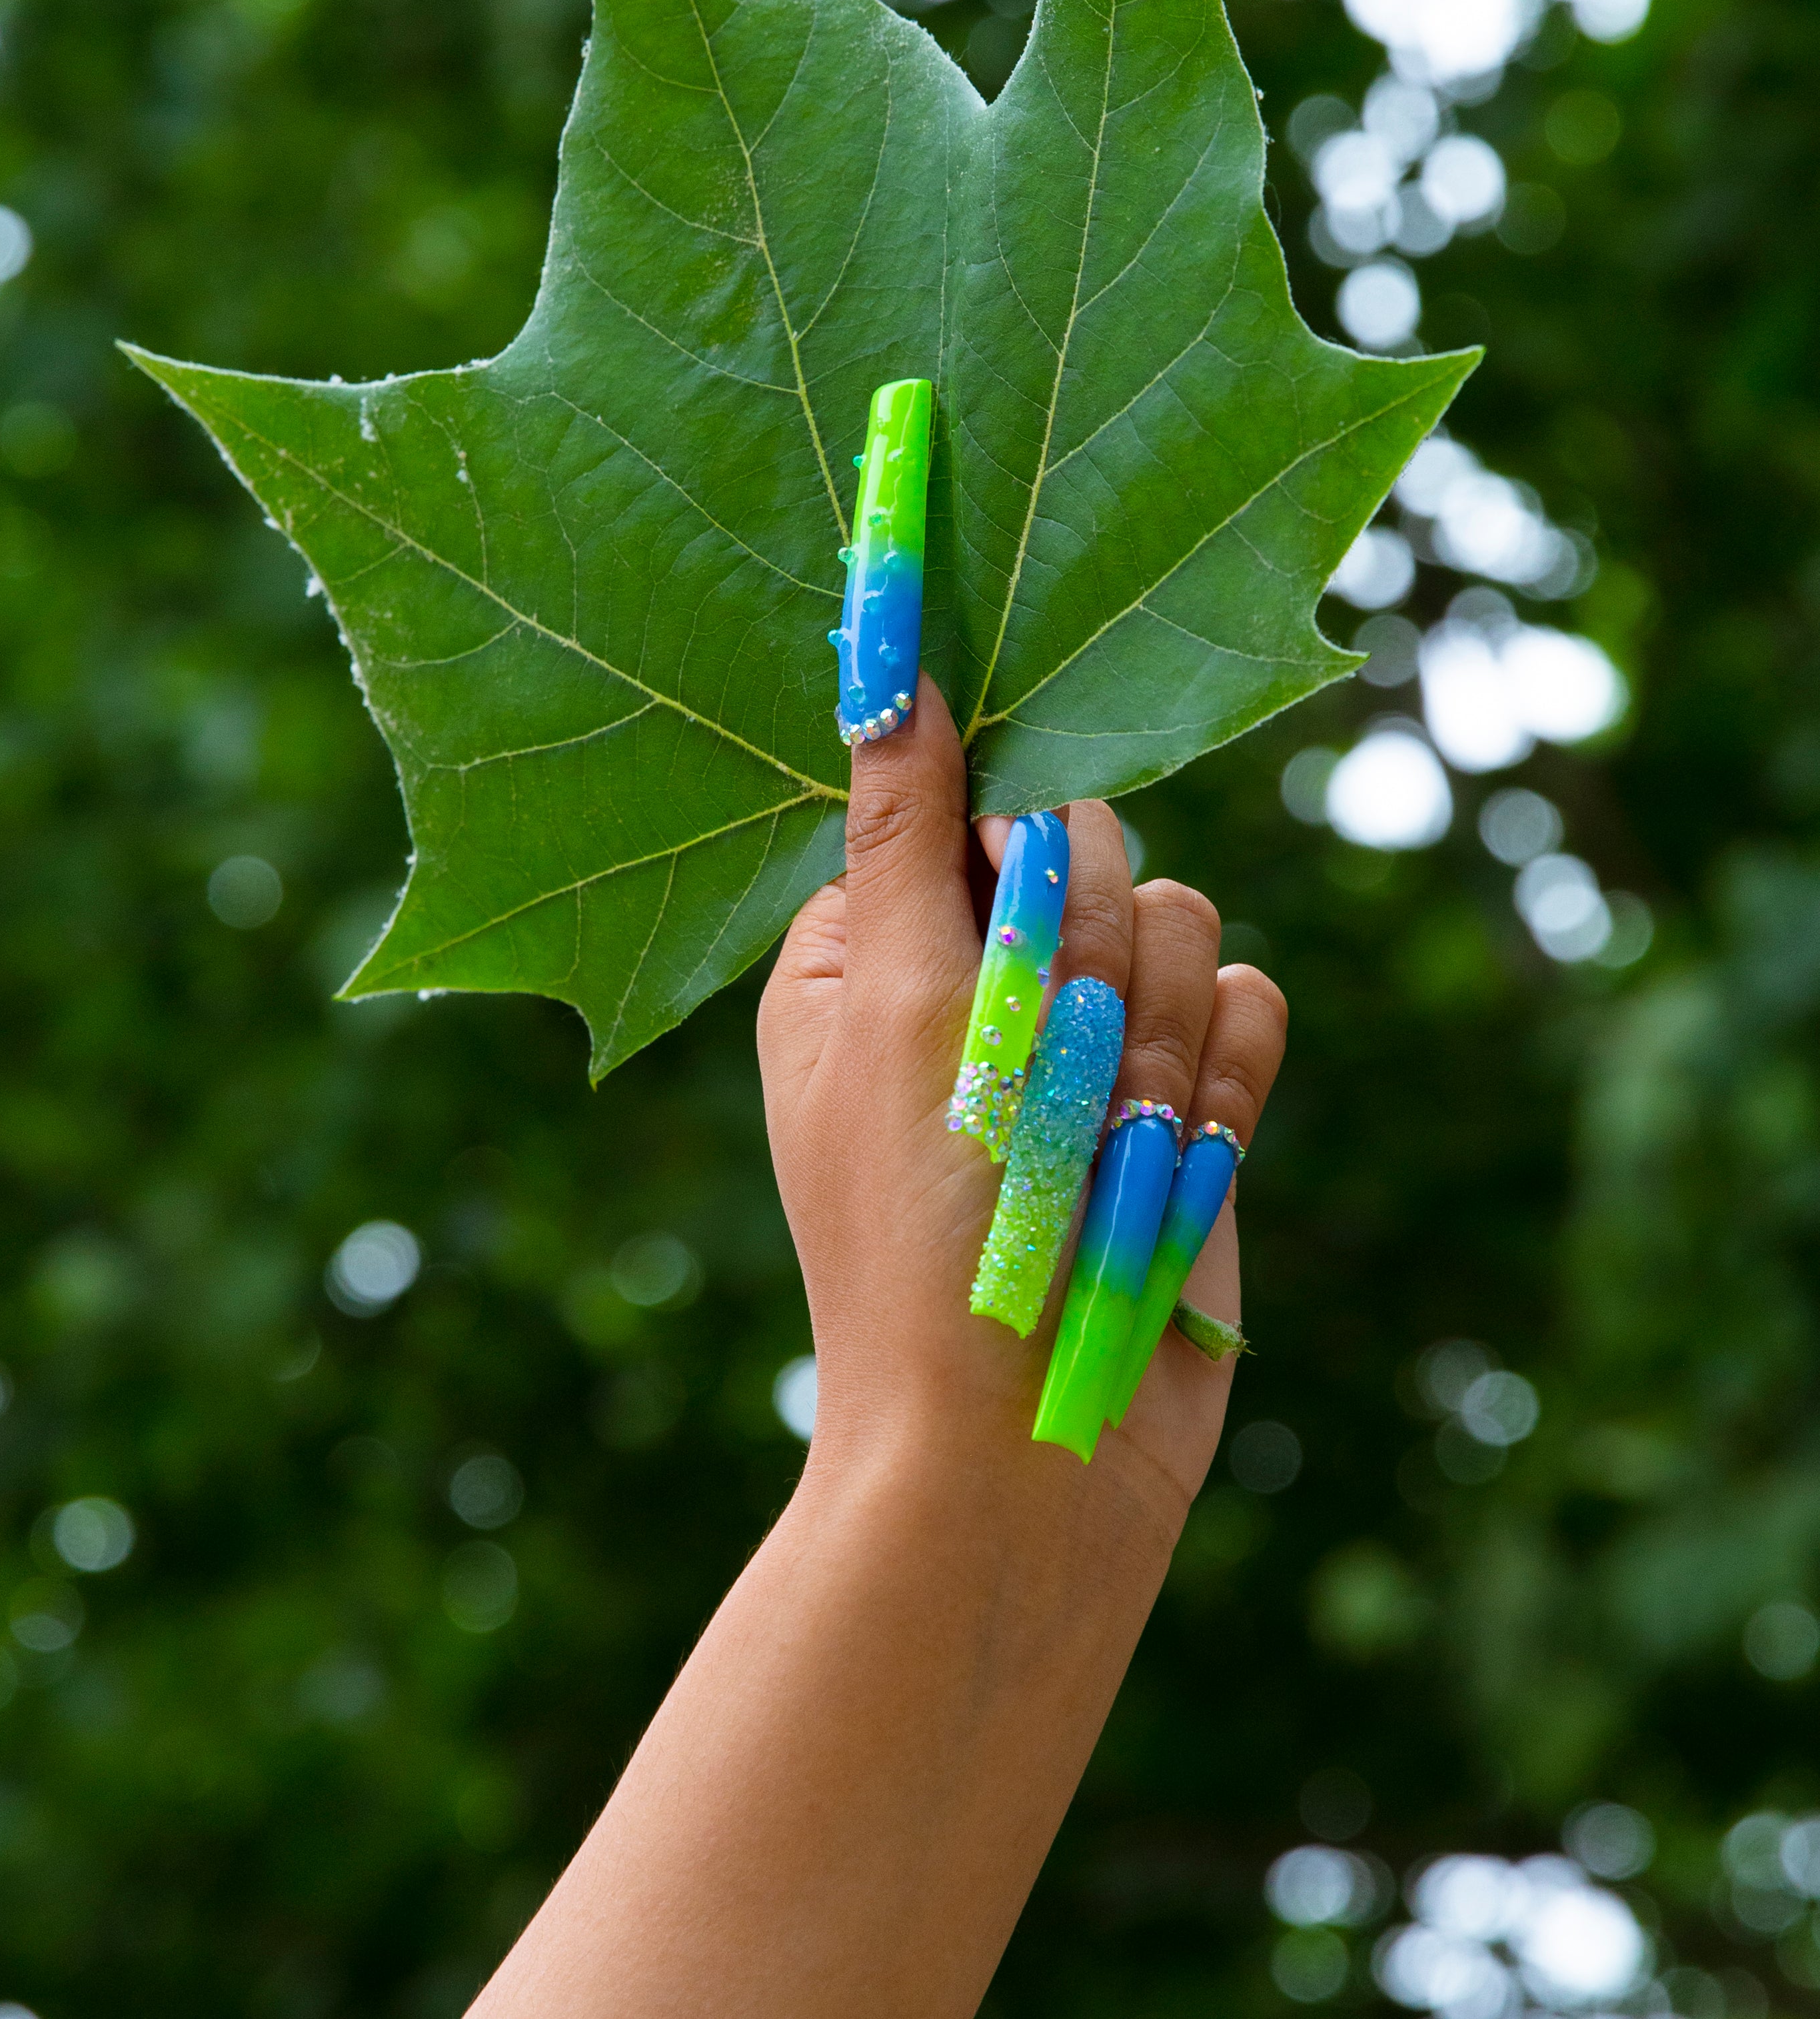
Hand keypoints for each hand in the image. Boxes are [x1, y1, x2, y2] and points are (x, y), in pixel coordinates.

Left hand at [758, 675, 1287, 1540]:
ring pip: (1182, 921)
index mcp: (876, 948)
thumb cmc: (926, 1227)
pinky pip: (1246, 1005)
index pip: (968, 799)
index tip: (1005, 927)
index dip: (1006, 851)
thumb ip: (904, 834)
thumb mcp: (892, 1005)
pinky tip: (1171, 1168)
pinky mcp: (1181, 1101)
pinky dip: (1218, 1085)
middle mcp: (982, 982)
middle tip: (1044, 1074)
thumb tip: (887, 671)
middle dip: (1087, 959)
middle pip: (1091, 848)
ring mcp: (1086, 1043)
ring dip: (1151, 1038)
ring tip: (1100, 1152)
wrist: (1029, 1451)